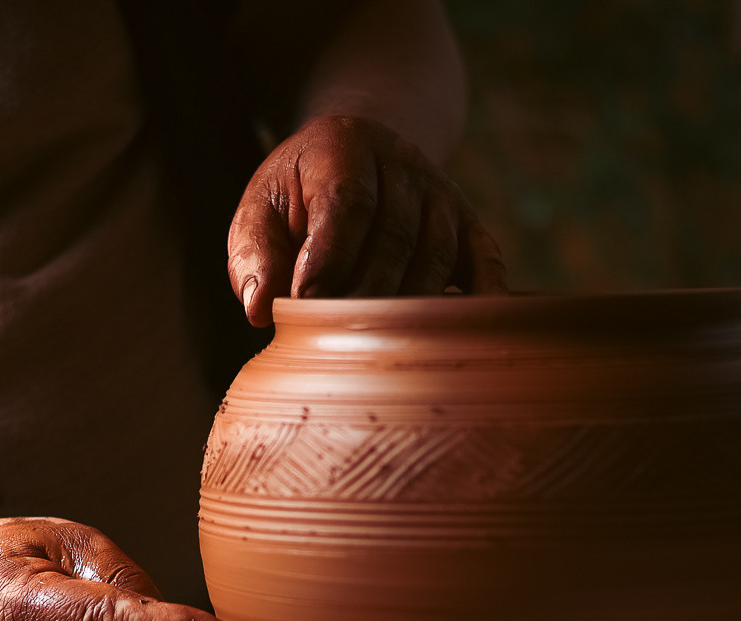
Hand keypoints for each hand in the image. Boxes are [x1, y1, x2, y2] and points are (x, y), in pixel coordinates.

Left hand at [227, 114, 505, 327]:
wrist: (361, 156)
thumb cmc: (299, 197)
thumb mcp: (262, 209)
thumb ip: (254, 255)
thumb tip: (260, 309)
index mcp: (344, 147)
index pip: (347, 203)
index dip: (329, 256)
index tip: (304, 304)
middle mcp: (403, 164)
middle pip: (395, 238)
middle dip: (364, 294)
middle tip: (335, 342)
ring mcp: (443, 195)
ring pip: (437, 258)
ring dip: (408, 311)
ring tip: (377, 353)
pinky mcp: (470, 226)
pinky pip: (486, 265)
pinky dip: (480, 303)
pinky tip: (457, 341)